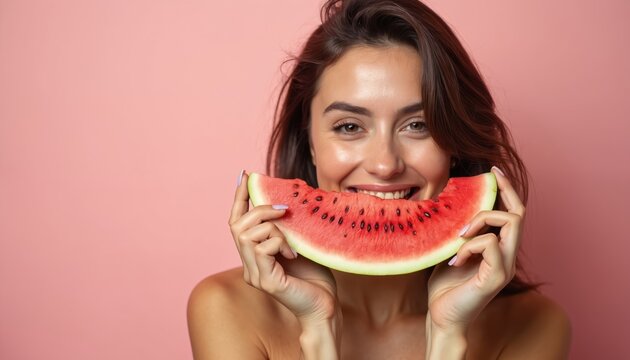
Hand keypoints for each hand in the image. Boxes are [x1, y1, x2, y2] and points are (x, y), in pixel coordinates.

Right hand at [229, 171, 338, 324]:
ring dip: (272, 228)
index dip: (239, 199)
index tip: (245, 176)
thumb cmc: (315, 277)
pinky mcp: (266, 281)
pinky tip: (294, 254)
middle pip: (236, 225)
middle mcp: (249, 266)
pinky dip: (279, 243)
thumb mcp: (299, 243)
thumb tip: (282, 199)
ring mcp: (254, 275)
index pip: (236, 222)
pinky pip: (262, 248)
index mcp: (254, 256)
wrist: (325, 307)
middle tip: (284, 210)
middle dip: (259, 210)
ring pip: (247, 234)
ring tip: (292, 241)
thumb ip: (286, 227)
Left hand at [427, 166, 524, 332]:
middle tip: (487, 179)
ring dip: (481, 220)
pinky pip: (491, 245)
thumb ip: (458, 232)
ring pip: (511, 223)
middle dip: (504, 191)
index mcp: (499, 249)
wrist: (442, 317)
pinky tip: (455, 259)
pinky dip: (471, 245)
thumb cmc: (445, 286)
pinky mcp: (496, 278)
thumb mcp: (450, 250)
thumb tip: (451, 203)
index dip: (506, 189)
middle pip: (519, 213)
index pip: (512, 213)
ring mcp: (505, 267)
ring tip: (459, 235)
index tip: (492, 170)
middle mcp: (508, 256)